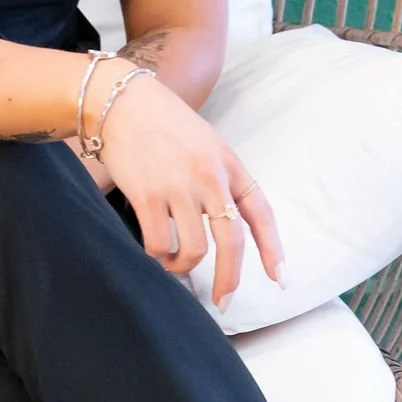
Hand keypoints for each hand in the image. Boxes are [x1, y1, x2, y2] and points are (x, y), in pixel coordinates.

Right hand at [93, 69, 283, 305]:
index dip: (272, 250)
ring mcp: (180, 188)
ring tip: (172, 264)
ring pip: (194, 250)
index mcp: (230, 165)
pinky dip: (158, 256)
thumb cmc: (163, 122)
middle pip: (231, 243)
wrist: (122, 100)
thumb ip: (220, 178)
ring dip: (183, 267)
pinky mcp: (149, 195)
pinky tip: (154, 252)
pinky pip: (159, 243)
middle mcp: (210, 179)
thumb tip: (223, 221)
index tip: (279, 279)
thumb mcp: (206, 143)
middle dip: (230, 279)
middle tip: (223, 300)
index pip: (260, 213)